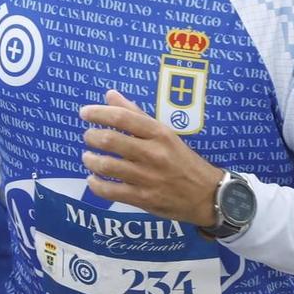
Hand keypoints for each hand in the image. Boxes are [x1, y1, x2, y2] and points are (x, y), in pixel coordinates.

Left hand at [80, 90, 224, 227]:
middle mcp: (153, 153)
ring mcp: (148, 178)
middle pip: (110, 140)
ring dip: (90, 160)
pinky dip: (96, 184)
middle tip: (88, 137)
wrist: (208, 195)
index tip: (84, 113)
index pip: (122, 117)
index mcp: (159, 134)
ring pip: (107, 165)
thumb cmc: (183, 160)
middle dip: (91, 136)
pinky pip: (111, 191)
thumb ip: (136, 114)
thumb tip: (110, 95)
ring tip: (88, 158)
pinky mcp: (144, 199)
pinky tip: (93, 180)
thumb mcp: (165, 133)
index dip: (98, 113)